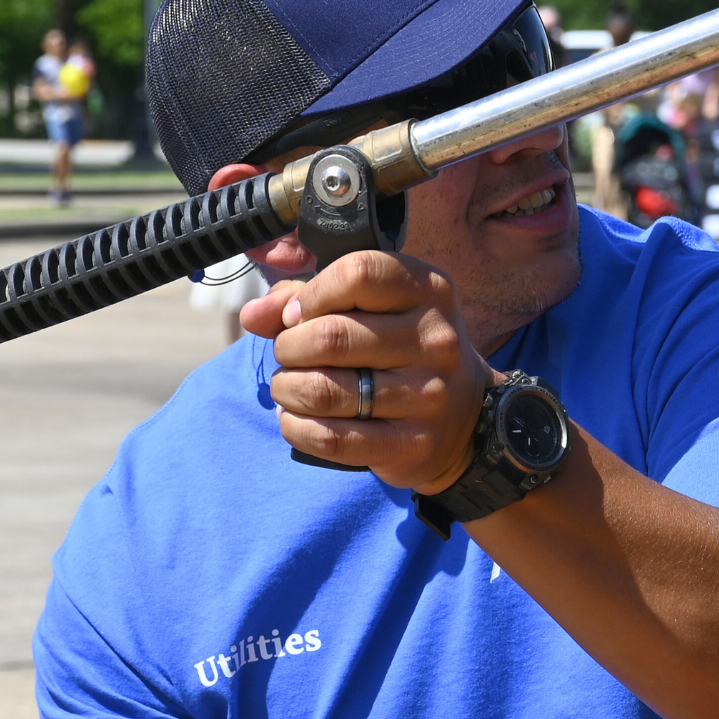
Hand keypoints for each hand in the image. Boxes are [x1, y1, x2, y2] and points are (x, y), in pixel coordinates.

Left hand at [239, 249, 492, 493]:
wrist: (466, 421)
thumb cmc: (401, 350)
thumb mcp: (371, 309)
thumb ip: (307, 299)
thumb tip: (252, 315)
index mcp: (429, 290)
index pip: (357, 273)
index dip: (311, 294)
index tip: (296, 315)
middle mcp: (435, 339)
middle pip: (331, 336)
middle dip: (288, 347)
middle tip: (287, 355)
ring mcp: (428, 395)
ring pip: (323, 390)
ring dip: (287, 388)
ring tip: (287, 386)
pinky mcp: (412, 444)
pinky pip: (331, 437)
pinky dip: (296, 427)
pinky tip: (295, 418)